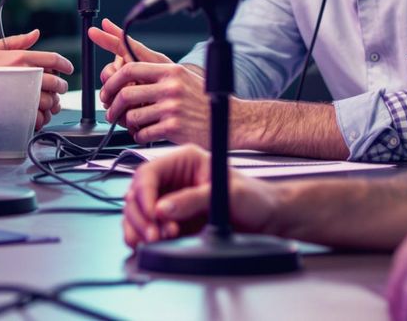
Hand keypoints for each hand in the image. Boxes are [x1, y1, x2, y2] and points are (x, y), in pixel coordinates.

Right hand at [0, 29, 73, 127]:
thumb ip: (17, 41)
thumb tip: (35, 34)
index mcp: (20, 58)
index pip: (53, 59)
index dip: (65, 64)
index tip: (68, 69)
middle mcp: (23, 75)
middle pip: (56, 82)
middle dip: (60, 86)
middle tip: (57, 88)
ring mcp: (21, 96)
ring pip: (50, 101)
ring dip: (52, 103)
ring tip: (46, 103)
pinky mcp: (17, 113)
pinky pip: (39, 118)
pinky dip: (42, 118)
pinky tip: (36, 114)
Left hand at [90, 21, 206, 144]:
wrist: (230, 120)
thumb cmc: (201, 98)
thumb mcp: (181, 76)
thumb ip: (154, 69)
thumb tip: (121, 57)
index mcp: (170, 71)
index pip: (130, 68)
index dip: (111, 79)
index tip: (104, 87)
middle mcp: (171, 87)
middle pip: (125, 93)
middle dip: (112, 104)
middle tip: (110, 111)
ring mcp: (172, 108)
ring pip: (131, 115)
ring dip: (125, 123)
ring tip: (130, 124)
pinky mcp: (173, 128)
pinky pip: (143, 133)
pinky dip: (138, 135)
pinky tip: (144, 133)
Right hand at [123, 145, 275, 246]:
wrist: (269, 220)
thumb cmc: (254, 197)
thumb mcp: (228, 193)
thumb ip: (193, 199)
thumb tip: (163, 209)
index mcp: (184, 161)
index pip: (150, 173)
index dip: (144, 194)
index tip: (152, 214)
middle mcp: (172, 180)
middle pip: (137, 193)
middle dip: (140, 216)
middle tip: (155, 234)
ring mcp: (170, 202)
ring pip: (137, 212)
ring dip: (139, 228)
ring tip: (155, 240)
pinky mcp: (172, 223)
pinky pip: (147, 229)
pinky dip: (142, 238)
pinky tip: (149, 245)